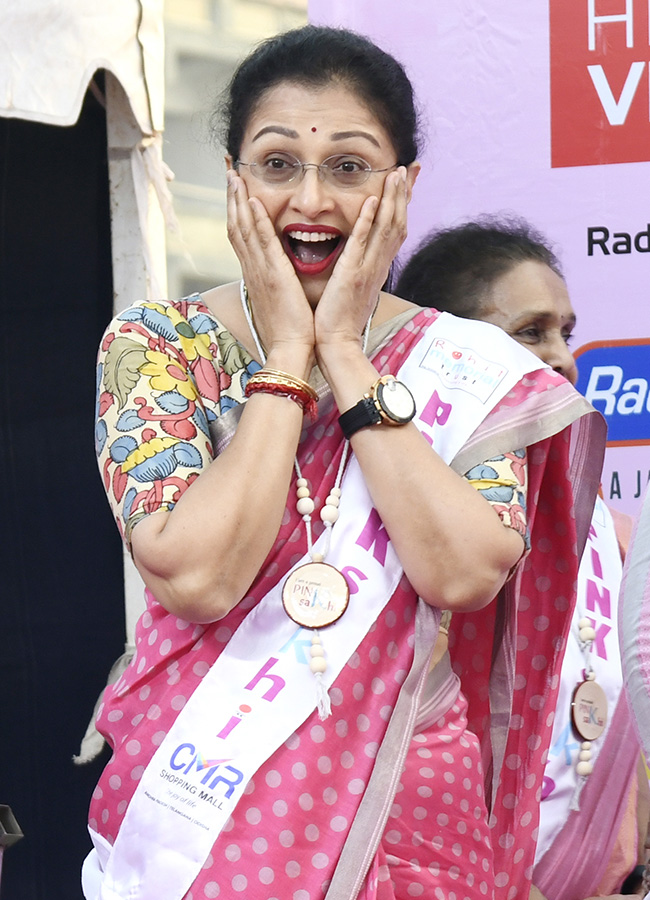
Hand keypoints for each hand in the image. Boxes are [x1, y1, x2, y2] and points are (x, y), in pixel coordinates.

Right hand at [226, 169, 314, 359]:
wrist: (289, 351)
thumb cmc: (289, 331)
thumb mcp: (279, 300)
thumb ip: (276, 282)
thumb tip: (277, 274)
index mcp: (255, 275)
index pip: (241, 236)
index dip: (236, 211)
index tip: (235, 189)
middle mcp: (253, 270)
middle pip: (236, 226)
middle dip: (232, 198)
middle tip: (229, 172)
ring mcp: (261, 272)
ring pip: (244, 230)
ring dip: (239, 201)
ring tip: (235, 176)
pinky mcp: (274, 277)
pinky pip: (263, 244)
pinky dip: (255, 222)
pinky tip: (252, 202)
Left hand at [314, 166, 409, 352]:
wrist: (336, 345)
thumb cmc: (339, 321)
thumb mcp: (353, 289)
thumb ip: (358, 269)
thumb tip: (358, 258)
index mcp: (376, 268)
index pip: (394, 230)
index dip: (402, 204)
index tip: (407, 181)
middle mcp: (377, 266)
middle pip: (397, 224)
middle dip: (404, 194)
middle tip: (409, 167)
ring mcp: (367, 270)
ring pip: (385, 229)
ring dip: (391, 199)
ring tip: (395, 173)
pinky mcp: (351, 276)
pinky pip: (361, 244)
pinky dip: (368, 221)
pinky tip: (371, 200)